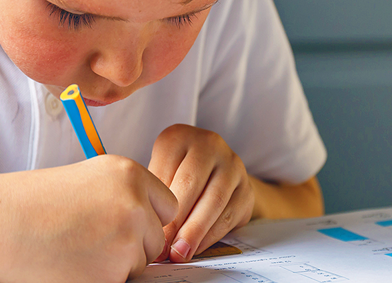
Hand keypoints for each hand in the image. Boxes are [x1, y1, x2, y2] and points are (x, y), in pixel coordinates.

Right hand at [0, 155, 177, 282]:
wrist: (1, 225)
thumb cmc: (34, 202)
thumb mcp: (90, 179)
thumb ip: (126, 195)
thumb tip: (151, 221)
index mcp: (130, 174)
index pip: (169, 205)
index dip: (148, 217)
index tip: (125, 220)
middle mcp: (135, 204)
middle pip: (157, 237)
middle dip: (134, 243)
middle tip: (93, 237)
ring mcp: (126, 240)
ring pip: (140, 262)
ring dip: (118, 262)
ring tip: (79, 247)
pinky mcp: (114, 274)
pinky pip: (122, 281)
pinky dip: (103, 278)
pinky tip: (75, 263)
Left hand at [148, 124, 254, 262]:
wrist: (216, 172)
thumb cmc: (175, 175)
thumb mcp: (159, 172)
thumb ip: (152, 192)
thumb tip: (144, 228)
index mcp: (179, 137)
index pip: (165, 172)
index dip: (155, 205)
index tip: (146, 231)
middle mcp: (210, 144)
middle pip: (191, 185)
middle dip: (175, 222)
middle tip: (163, 249)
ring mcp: (232, 165)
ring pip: (213, 202)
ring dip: (194, 233)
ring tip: (179, 254)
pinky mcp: (247, 189)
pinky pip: (228, 216)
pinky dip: (210, 236)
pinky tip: (196, 248)